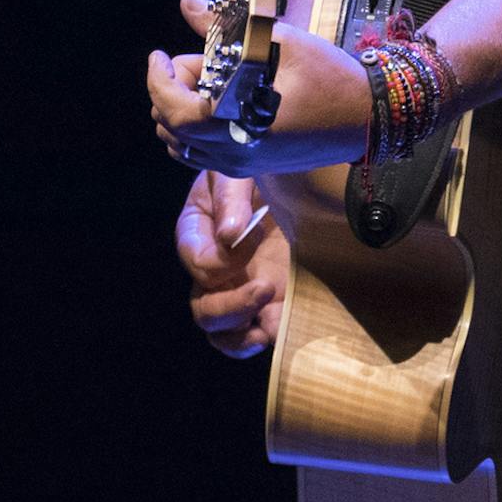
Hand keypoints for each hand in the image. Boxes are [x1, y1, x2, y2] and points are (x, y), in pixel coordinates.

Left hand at [147, 0, 369, 176]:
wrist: (367, 116)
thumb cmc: (329, 75)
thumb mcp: (277, 39)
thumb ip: (225, 23)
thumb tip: (188, 1)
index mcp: (241, 121)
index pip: (176, 111)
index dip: (158, 81)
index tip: (159, 54)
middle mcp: (236, 151)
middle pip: (172, 130)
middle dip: (169, 91)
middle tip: (194, 60)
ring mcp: (242, 164)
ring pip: (182, 147)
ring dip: (178, 112)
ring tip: (205, 79)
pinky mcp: (250, 167)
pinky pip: (201, 155)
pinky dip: (192, 131)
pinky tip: (213, 100)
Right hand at [176, 172, 288, 357]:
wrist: (307, 177)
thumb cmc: (263, 163)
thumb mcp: (241, 167)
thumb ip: (230, 196)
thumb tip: (229, 236)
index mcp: (198, 230)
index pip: (194, 259)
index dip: (218, 260)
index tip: (247, 235)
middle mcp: (215, 266)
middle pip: (203, 307)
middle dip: (229, 306)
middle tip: (263, 288)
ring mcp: (241, 287)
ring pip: (221, 331)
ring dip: (239, 335)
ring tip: (265, 326)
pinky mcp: (271, 301)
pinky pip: (254, 333)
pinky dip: (261, 339)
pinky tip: (278, 331)